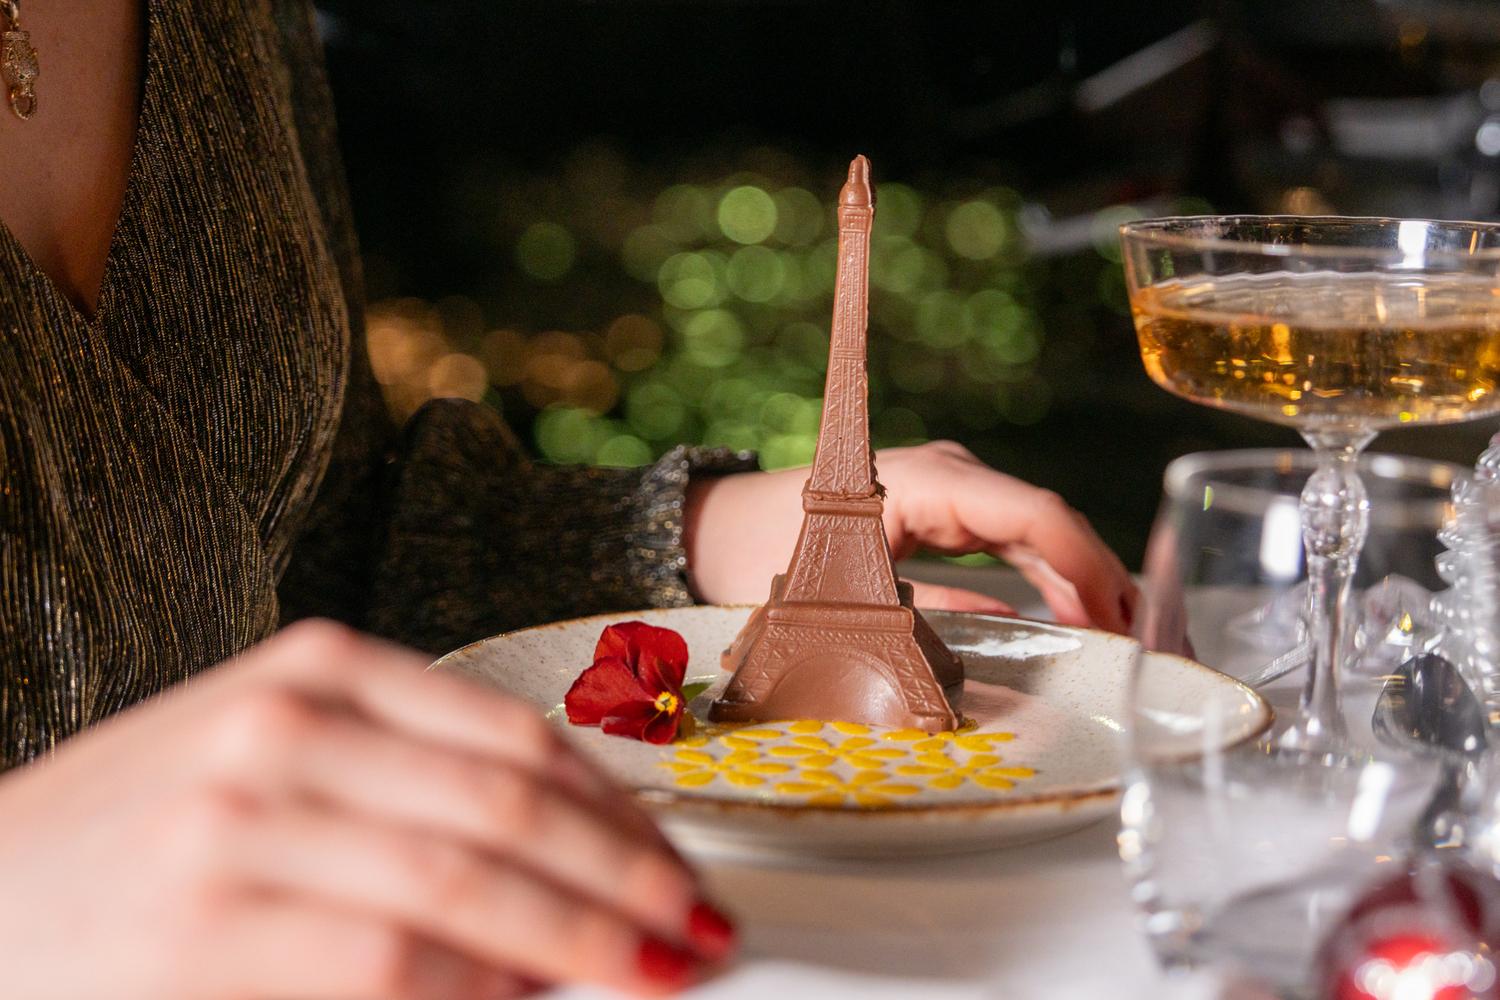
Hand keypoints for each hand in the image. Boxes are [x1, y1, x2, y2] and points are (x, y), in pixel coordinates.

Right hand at [0, 620, 733, 998]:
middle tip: (699, 928)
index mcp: (320, 672)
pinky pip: (389, 961)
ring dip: (582, 937)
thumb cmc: (138, 839)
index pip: (517, 738)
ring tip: (650, 969)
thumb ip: (407, 785)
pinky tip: (528, 999)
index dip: (621, 811)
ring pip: (468, 880)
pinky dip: (479, 987)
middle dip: (629, 876)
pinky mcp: (198, 928)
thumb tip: (566, 851)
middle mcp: (285, 726)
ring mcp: (237, 822)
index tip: (681, 865)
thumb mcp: (274, 764)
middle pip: (513, 804)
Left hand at [684, 440, 1135, 632]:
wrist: (720, 528)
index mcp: (924, 483)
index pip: (1030, 514)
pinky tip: (1084, 619)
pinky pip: (1015, 545)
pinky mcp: (946, 516)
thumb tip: (1015, 644)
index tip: (1127, 614)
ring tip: (1135, 638)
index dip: (1086, 562)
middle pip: (1047, 522)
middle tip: (1156, 640)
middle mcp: (950, 478)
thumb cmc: (764, 554)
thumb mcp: (841, 600)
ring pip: (1038, 535)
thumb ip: (928, 621)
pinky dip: (1052, 580)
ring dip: (1085, 582)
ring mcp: (951, 493)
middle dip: (1104, 578)